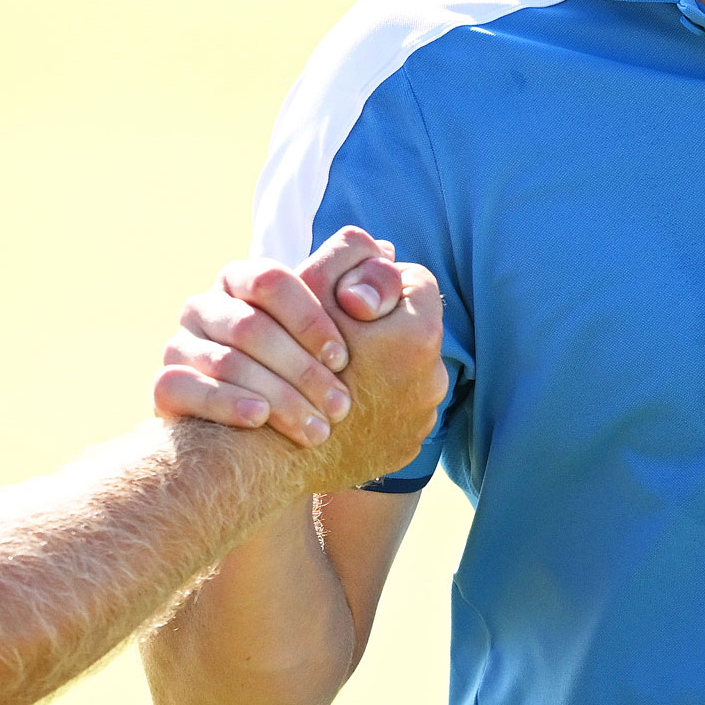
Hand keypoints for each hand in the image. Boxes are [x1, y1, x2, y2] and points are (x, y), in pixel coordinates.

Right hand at [154, 228, 414, 449]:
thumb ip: (361, 284)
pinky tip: (260, 421)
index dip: (309, 317)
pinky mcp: (164, 385)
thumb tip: (389, 252)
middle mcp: (205, 305)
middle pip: (249, 326)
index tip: (343, 357)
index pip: (272, 280)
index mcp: (242, 280)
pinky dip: (226, 404)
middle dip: (300, 370)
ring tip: (316, 431)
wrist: (249, 443)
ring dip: (275, 396)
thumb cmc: (300, 372)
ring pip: (223, 361)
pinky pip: (183, 388)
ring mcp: (179, 344)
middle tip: (340, 407)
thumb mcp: (336, 325)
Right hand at [290, 246, 445, 493]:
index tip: (348, 300)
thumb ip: (348, 256)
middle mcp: (433, 379)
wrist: (271, 455)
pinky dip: (372, 406)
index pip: (415, 282)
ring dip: (378, 369)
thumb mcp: (310, 290)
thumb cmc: (283, 364)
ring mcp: (421, 420)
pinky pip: (395, 414)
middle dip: (381, 329)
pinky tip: (335, 407)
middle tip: (338, 338)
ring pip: (404, 374)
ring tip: (334, 376)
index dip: (378, 284)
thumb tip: (387, 250)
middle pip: (411, 331)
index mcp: (417, 333)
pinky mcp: (404, 449)